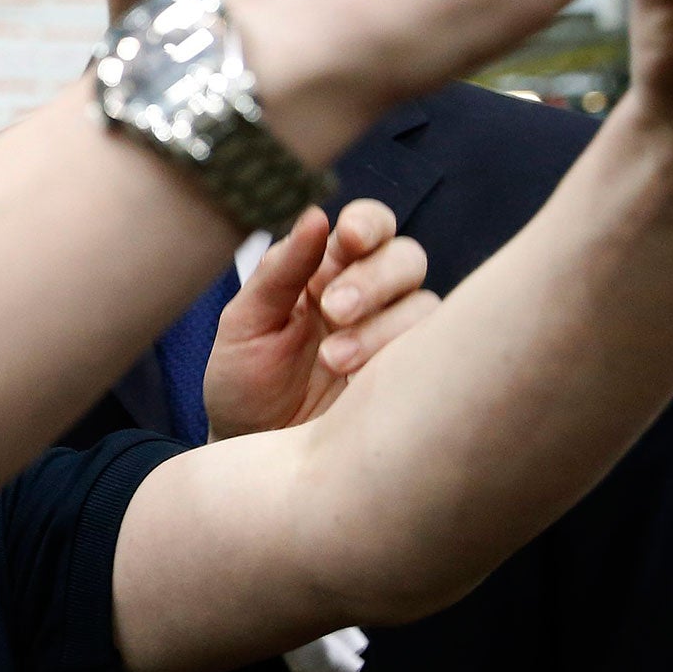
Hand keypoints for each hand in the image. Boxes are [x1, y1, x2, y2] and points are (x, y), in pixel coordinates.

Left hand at [202, 201, 436, 440]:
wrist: (252, 456)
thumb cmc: (243, 383)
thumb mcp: (246, 324)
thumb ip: (279, 272)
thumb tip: (315, 215)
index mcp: (326, 270)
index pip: (367, 228)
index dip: (368, 224)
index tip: (349, 238)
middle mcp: (368, 297)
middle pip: (405, 258)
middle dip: (373, 278)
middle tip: (332, 311)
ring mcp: (392, 339)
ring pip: (423, 304)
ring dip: (381, 325)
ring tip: (333, 360)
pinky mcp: (408, 380)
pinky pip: (429, 354)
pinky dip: (399, 358)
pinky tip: (358, 380)